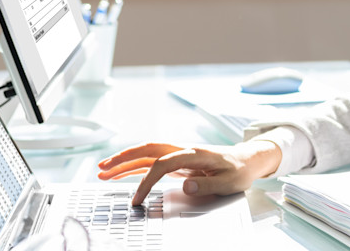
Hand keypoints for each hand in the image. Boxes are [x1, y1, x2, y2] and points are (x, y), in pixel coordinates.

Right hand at [96, 141, 281, 205]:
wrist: (247, 160)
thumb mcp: (228, 181)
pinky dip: (135, 167)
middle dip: (123, 158)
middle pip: (147, 150)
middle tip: (102, 169)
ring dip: (124, 161)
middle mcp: (183, 150)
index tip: (137, 199)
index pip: (162, 164)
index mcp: (194, 153)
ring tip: (102, 171)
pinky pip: (151, 162)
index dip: (146, 181)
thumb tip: (185, 187)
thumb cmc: (239, 170)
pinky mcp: (177, 161)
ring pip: (146, 154)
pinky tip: (121, 173)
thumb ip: (206, 184)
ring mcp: (178, 154)